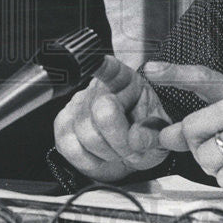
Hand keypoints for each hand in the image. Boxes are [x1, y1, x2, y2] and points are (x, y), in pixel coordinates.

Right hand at [53, 55, 170, 181]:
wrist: (131, 155)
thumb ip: (152, 133)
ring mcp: (77, 105)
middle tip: (132, 149)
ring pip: (87, 133)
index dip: (103, 66)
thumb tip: (135, 138)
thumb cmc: (145, 136)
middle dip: (121, 140)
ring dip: (107, 152)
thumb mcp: (160, 133)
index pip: (111, 69)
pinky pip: (71, 147)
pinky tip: (100, 156)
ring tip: (118, 152)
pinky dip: (89, 160)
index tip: (99, 62)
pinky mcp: (62, 125)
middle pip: (103, 113)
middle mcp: (98, 88)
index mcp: (126, 80)